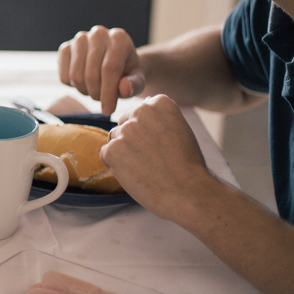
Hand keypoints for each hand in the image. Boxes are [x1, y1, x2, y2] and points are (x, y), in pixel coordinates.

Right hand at [58, 26, 144, 115]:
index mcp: (119, 38)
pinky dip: (72, 86)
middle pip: (91, 74)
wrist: (113, 59)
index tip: (108, 110)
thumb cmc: (126, 71)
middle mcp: (98, 34)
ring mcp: (80, 39)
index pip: (109, 68)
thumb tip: (124, 89)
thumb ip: (134, 85)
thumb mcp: (137, 79)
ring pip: (76, 76)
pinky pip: (64, 75)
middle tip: (103, 99)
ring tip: (95, 89)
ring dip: (85, 91)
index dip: (108, 92)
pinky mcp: (65, 47)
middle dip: (97, 94)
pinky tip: (83, 82)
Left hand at [100, 95, 212, 221]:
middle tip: (153, 158)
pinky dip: (116, 165)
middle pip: (125, 123)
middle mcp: (140, 111)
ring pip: (115, 138)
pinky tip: (135, 173)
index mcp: (159, 103)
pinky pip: (106, 154)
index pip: (140, 112)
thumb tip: (141, 109)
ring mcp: (125, 130)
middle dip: (133, 140)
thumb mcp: (179, 129)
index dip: (149, 131)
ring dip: (124, 152)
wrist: (187, 191)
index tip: (162, 144)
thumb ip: (158, 117)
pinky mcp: (112, 149)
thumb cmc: (187, 165)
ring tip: (146, 166)